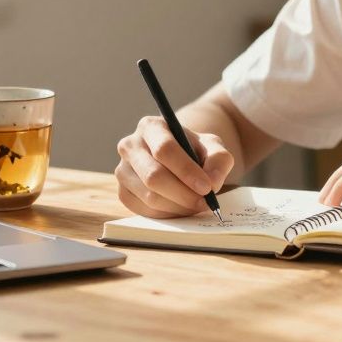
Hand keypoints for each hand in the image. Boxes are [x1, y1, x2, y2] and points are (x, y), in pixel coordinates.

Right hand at [115, 116, 234, 217]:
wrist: (177, 158)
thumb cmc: (194, 150)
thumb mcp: (212, 147)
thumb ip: (218, 159)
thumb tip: (212, 182)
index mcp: (151, 126)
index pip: (164, 149)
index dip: (186, 171)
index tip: (207, 187)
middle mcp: (130, 145)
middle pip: (154, 176)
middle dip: (183, 194)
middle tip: (204, 203)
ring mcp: (122, 170)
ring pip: (149, 196)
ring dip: (178, 206)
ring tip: (195, 204)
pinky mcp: (122, 192)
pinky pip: (144, 210)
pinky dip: (166, 214)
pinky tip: (180, 207)